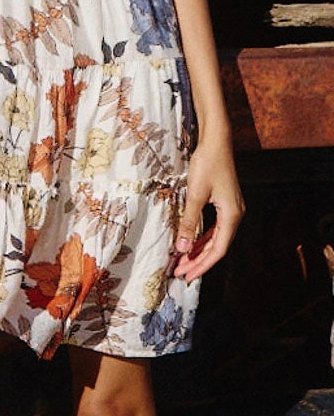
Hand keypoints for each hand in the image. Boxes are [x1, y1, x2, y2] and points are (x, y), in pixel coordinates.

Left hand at [173, 133, 244, 281]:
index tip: (185, 275)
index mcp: (232, 216)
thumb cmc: (207, 164)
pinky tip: (191, 242)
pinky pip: (215, 226)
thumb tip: (183, 248)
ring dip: (200, 249)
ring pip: (216, 237)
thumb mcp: (195, 194)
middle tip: (180, 272)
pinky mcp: (225, 202)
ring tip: (182, 260)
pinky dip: (203, 236)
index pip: (217, 250)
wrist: (216, 140)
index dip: (201, 265)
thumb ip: (190, 222)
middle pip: (217, 246)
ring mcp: (231, 208)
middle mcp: (235, 215)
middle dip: (198, 260)